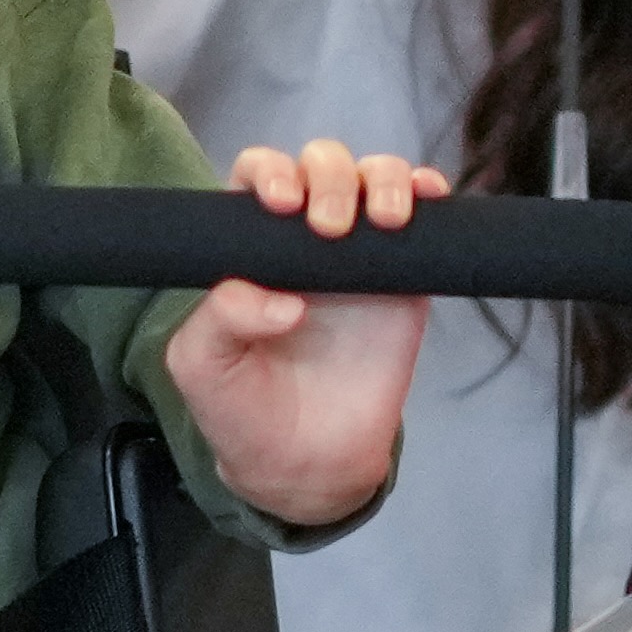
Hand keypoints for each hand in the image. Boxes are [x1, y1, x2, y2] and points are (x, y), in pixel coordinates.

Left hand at [167, 140, 443, 526]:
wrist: (306, 466)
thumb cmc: (240, 409)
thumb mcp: (202, 367)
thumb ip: (220, 321)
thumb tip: (279, 300)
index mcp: (251, 246)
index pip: (258, 178)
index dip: (271, 173)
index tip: (282, 204)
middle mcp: (305, 238)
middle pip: (321, 166)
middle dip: (329, 177)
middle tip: (329, 227)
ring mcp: (360, 255)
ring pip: (374, 178)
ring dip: (381, 180)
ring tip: (383, 220)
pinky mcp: (406, 280)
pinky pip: (424, 221)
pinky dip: (428, 193)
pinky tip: (426, 198)